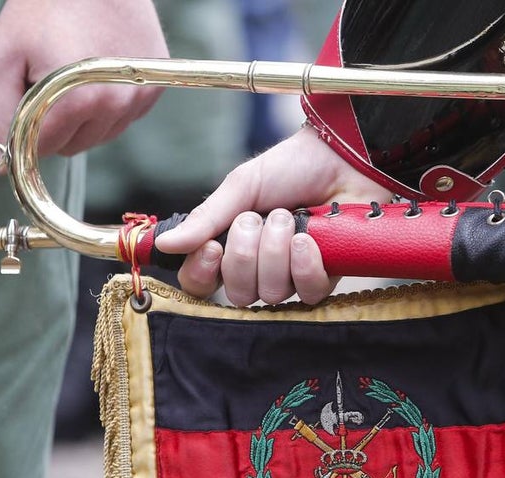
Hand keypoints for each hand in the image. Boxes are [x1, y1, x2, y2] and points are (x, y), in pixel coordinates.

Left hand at [0, 0, 167, 159]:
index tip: (21, 107)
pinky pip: (123, 118)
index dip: (25, 131)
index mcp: (78, 102)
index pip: (44, 149)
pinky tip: (96, 74)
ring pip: (101, 135)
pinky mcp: (154, 89)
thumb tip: (2, 162)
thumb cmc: (43, 8)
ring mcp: (139, 98)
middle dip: (55, 124)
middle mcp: (116, 105)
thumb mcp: (4, 54)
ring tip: (73, 74)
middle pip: (74, 146)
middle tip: (47, 80)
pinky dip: (107, 105)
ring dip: (83, 117)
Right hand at [155, 125, 391, 305]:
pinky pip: (306, 293)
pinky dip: (303, 263)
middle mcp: (258, 268)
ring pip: (270, 294)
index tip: (212, 248)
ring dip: (275, 251)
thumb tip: (164, 245)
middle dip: (245, 253)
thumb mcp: (241, 187)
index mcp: (231, 246)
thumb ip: (206, 218)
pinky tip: (307, 239)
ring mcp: (292, 276)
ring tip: (289, 217)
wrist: (340, 157)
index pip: (202, 284)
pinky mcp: (325, 278)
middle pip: (237, 293)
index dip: (201, 274)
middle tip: (259, 218)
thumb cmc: (291, 168)